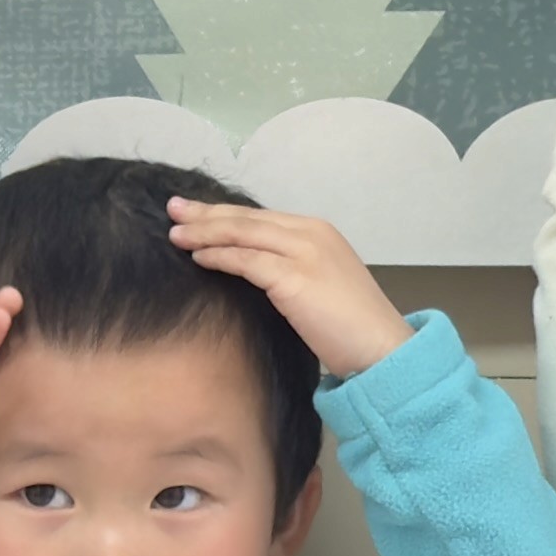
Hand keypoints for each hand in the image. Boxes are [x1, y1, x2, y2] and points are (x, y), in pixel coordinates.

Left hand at [164, 194, 406, 382]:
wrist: (381, 348)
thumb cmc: (352, 328)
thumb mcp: (321, 286)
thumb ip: (291, 269)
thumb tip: (254, 270)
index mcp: (319, 231)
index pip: (261, 217)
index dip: (225, 213)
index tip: (195, 211)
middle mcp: (311, 233)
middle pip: (248, 218)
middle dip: (207, 213)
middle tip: (173, 207)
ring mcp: (304, 252)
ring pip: (243, 233)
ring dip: (205, 232)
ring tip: (175, 233)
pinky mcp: (294, 277)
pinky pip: (246, 260)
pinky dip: (219, 256)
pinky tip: (198, 258)